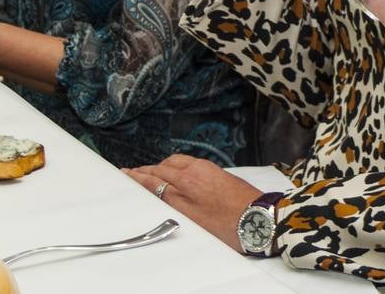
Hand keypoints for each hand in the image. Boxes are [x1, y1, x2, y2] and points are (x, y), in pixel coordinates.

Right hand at [124, 156, 260, 252]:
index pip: (154, 176)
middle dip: (148, 169)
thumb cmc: (227, 222)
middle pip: (164, 165)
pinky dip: (178, 166)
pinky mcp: (218, 172)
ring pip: (178, 162)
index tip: (125, 173)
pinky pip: (190, 163)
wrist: (259, 217)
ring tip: (154, 173)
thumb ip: (169, 198)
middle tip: (135, 173)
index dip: (138, 176)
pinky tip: (179, 174)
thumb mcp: (191, 216)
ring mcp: (208, 168)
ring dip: (163, 166)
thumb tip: (151, 184)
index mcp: (185, 180)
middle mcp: (195, 169)